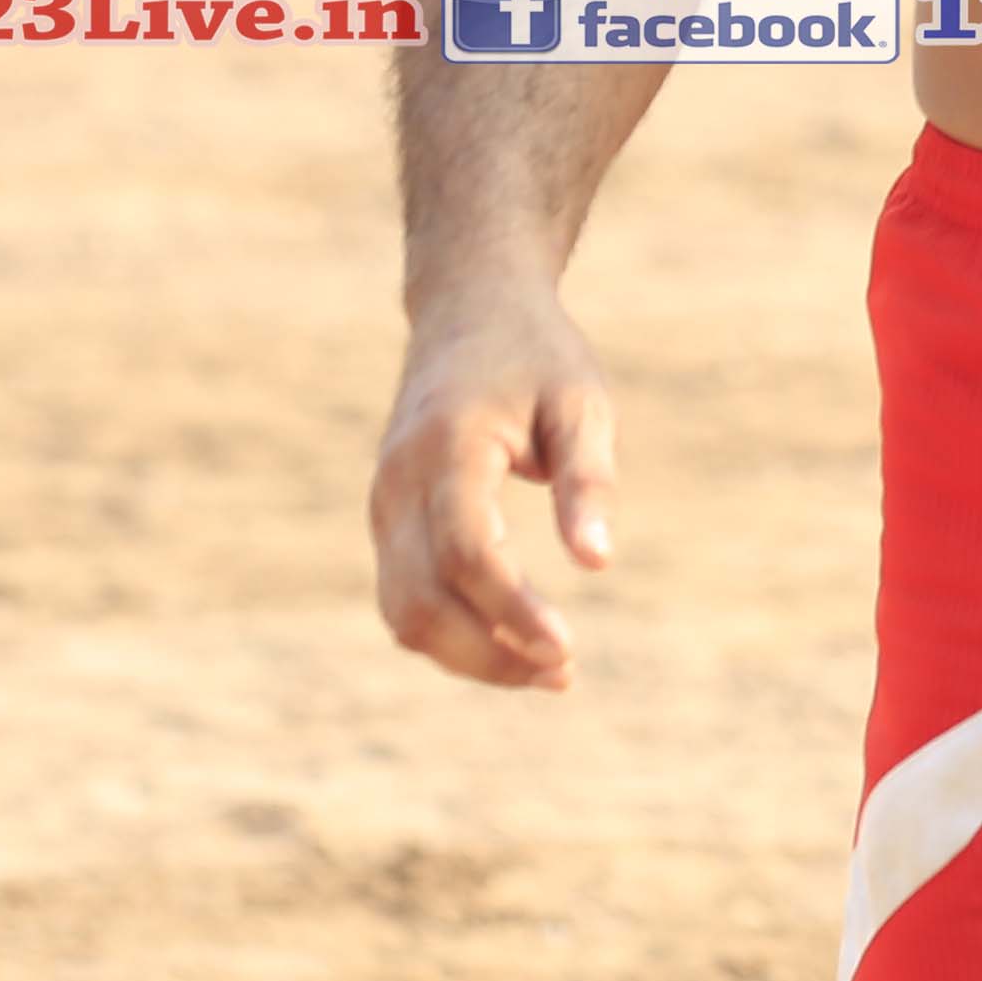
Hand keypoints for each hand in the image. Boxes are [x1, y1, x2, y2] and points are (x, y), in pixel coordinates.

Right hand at [370, 281, 618, 688]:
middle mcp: (399, 481)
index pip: (466, 552)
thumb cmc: (537, 354)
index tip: (567, 652)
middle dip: (490, 653)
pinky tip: (512, 643)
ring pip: (404, 613)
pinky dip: (451, 635)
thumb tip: (597, 563)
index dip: (512, 611)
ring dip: (470, 656)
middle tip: (565, 672)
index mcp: (448, 445)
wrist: (468, 308)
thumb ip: (588, 478)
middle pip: (422, 601)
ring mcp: (383, 504)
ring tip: (548, 670)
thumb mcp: (582, 401)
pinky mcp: (387, 521)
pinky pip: (404, 600)